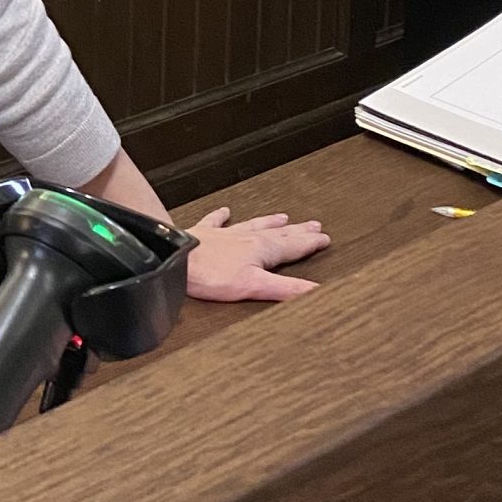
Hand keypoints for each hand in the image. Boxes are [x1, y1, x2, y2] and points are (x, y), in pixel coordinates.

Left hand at [184, 206, 328, 303]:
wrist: (176, 260)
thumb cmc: (212, 275)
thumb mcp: (255, 286)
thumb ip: (286, 289)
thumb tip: (316, 291)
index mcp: (262, 250)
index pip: (293, 246)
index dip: (310, 243)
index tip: (325, 238)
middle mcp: (246, 238)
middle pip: (278, 233)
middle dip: (298, 231)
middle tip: (314, 225)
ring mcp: (225, 235)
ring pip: (253, 225)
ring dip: (269, 221)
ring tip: (282, 216)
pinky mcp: (203, 234)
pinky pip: (216, 222)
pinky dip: (222, 216)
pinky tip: (225, 210)